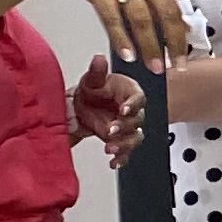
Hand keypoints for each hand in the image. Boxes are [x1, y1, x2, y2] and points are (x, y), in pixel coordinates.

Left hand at [71, 55, 146, 169]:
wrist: (83, 106)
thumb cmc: (93, 90)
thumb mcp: (92, 79)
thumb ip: (96, 71)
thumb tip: (99, 59)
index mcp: (130, 92)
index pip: (138, 98)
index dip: (133, 105)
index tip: (124, 109)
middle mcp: (133, 110)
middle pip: (137, 121)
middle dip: (124, 127)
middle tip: (110, 130)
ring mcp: (128, 127)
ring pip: (135, 138)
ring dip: (124, 145)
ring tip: (110, 149)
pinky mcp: (122, 140)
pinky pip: (127, 151)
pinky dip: (121, 158)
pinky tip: (114, 162)